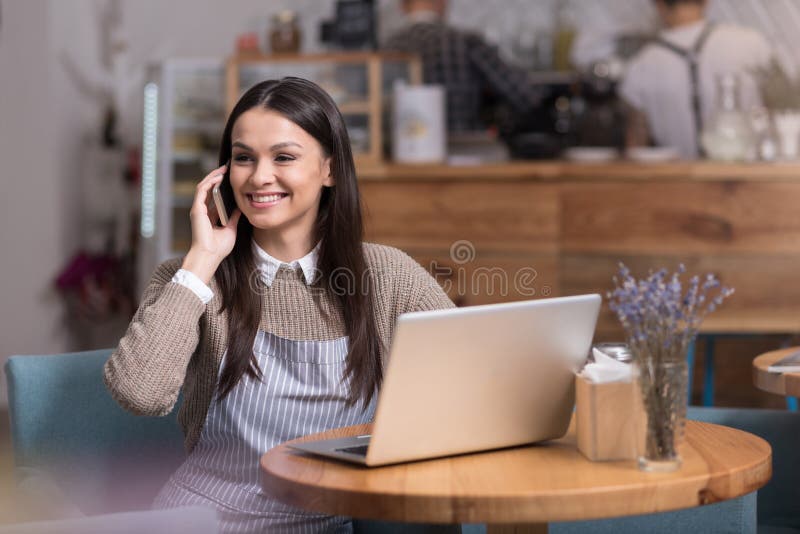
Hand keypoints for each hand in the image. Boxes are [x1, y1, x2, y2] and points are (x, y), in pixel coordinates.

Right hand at [181, 164, 241, 283]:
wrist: (210, 256)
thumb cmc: (219, 248)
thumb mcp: (231, 229)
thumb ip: (233, 217)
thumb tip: (241, 207)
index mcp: (210, 216)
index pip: (214, 196)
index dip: (221, 186)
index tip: (230, 178)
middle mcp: (203, 211)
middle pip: (208, 189)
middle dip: (217, 177)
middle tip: (227, 168)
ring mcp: (198, 209)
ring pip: (204, 186)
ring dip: (213, 176)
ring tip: (223, 169)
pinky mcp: (197, 209)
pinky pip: (202, 190)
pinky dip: (209, 182)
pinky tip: (219, 177)